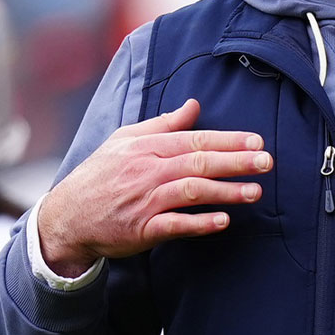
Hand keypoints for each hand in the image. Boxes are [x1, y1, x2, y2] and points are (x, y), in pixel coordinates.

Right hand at [37, 99, 272, 276]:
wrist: (67, 216)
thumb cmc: (101, 175)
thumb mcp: (125, 140)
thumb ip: (163, 124)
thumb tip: (193, 106)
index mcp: (147, 147)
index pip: (194, 140)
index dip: (227, 140)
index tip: (256, 141)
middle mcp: (148, 171)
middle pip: (198, 162)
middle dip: (235, 161)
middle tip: (267, 162)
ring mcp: (145, 200)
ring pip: (191, 191)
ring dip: (225, 191)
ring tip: (255, 192)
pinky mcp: (142, 229)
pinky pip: (175, 224)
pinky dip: (199, 223)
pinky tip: (223, 222)